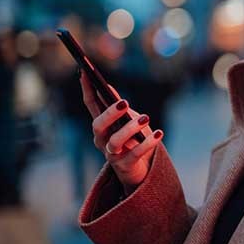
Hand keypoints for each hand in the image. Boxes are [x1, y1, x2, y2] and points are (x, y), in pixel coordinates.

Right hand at [79, 71, 162, 194]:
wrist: (139, 171)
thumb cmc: (132, 140)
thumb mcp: (125, 120)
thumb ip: (116, 107)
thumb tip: (106, 87)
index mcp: (101, 126)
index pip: (91, 105)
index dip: (86, 90)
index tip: (85, 73)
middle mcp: (102, 140)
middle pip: (98, 125)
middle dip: (110, 114)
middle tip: (124, 103)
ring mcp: (112, 154)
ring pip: (115, 141)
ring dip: (130, 128)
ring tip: (146, 118)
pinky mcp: (125, 166)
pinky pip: (136, 154)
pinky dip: (148, 143)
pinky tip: (159, 133)